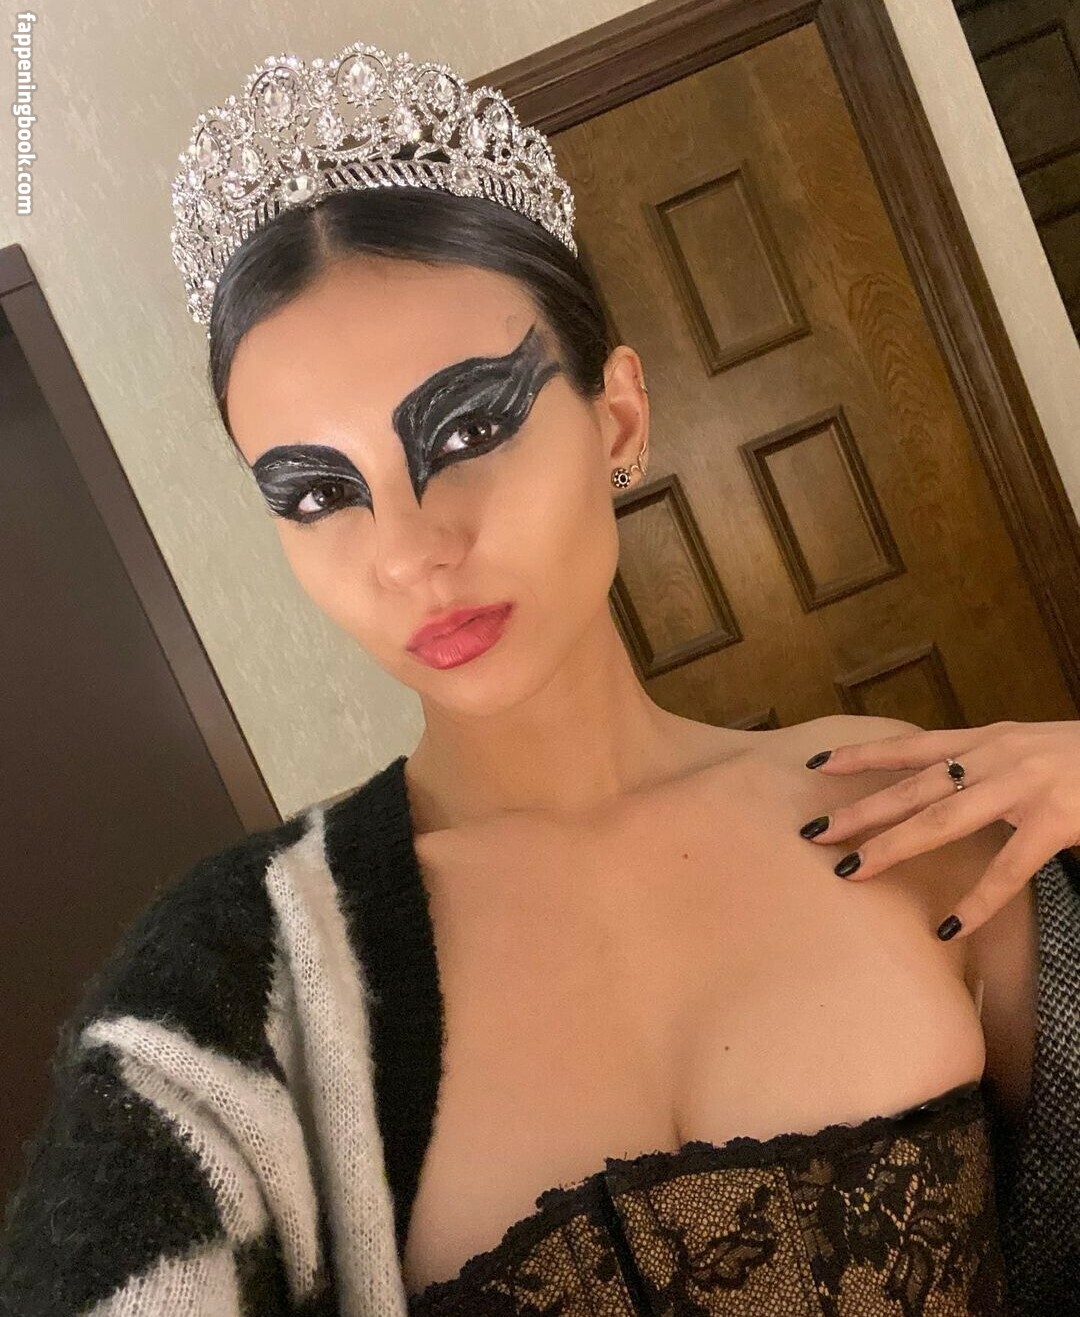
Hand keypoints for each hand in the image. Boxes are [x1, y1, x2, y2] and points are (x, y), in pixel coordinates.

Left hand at [797, 719, 1079, 939]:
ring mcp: (1025, 786)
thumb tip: (940, 790)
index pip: (912, 746)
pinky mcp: (1057, 819)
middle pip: (913, 787)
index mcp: (990, 739)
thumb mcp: (1027, 750)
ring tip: (852, 871)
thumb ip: (985, 767)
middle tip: (813, 833)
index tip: (818, 767)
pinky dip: (977, 899)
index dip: (864, 755)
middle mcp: (998, 756)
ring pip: (943, 819)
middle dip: (860, 810)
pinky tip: (949, 925)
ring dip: (893, 845)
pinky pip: (1008, 867)